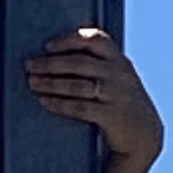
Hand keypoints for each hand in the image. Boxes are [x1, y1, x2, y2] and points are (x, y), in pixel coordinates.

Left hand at [25, 28, 163, 168]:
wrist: (143, 132)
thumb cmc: (119, 100)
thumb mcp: (115, 76)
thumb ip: (95, 64)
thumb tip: (51, 57)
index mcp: (118, 60)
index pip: (96, 40)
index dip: (70, 40)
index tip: (47, 46)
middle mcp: (118, 73)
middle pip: (79, 62)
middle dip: (50, 63)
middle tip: (29, 65)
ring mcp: (115, 94)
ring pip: (77, 85)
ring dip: (51, 83)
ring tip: (32, 82)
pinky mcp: (111, 115)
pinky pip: (80, 107)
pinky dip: (60, 104)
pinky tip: (44, 101)